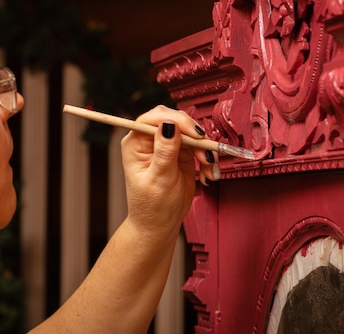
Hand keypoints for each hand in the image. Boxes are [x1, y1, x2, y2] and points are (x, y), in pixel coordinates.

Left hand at [120, 105, 219, 236]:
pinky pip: (198, 146)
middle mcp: (149, 140)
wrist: (160, 224)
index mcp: (135, 143)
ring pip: (190, 133)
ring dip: (204, 149)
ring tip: (208, 168)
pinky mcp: (180, 153)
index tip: (195, 134)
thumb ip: (165, 151)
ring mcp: (166, 145)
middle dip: (194, 135)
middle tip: (205, 154)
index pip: (154, 119)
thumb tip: (169, 125)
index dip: (176, 120)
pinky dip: (207, 157)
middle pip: (175, 120)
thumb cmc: (152, 206)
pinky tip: (207, 173)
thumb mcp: (159, 179)